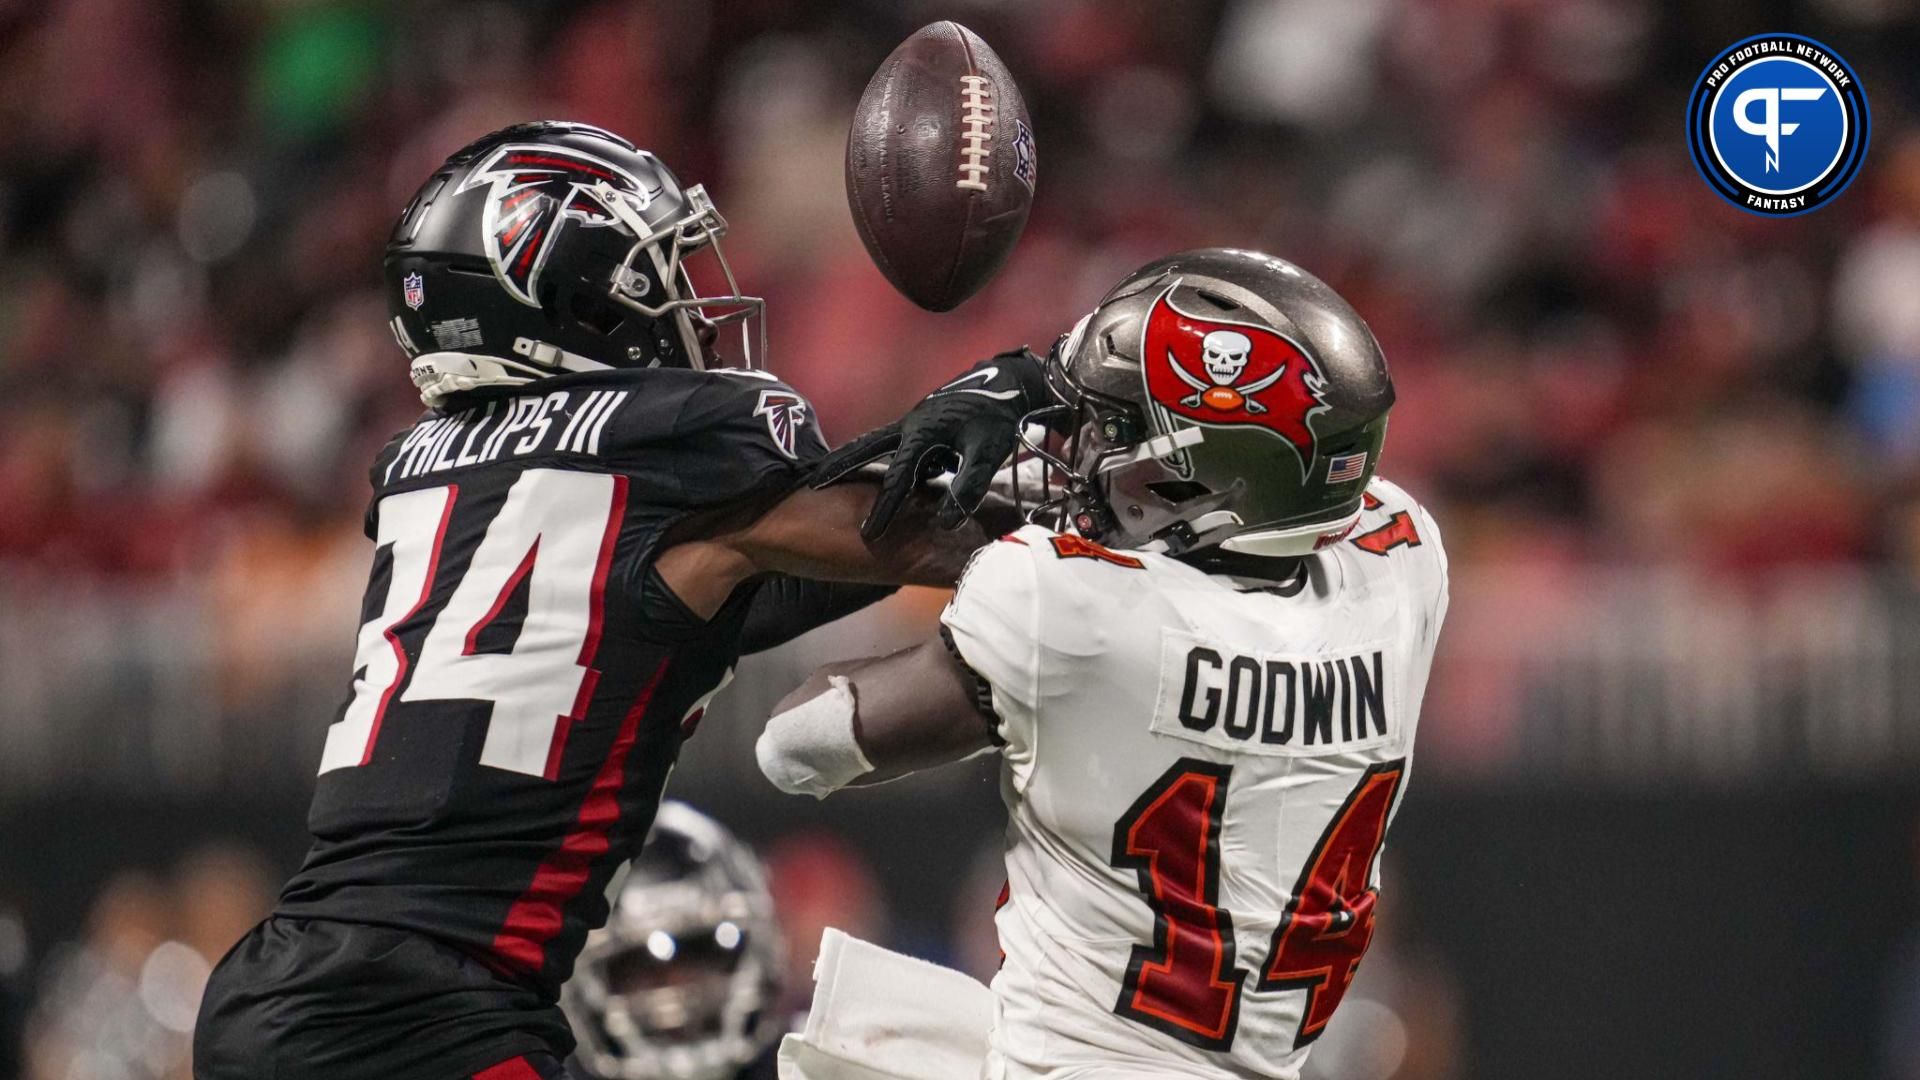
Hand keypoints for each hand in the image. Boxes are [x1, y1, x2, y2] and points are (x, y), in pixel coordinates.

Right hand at [814, 347, 1049, 539]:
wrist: (1009, 381)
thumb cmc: (998, 416)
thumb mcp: (986, 452)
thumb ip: (967, 487)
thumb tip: (945, 523)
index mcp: (921, 433)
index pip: (897, 478)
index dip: (883, 509)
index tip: (869, 535)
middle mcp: (910, 426)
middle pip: (865, 448)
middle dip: (839, 465)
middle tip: (811, 483)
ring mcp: (914, 423)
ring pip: (875, 444)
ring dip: (853, 460)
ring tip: (827, 476)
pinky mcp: (923, 425)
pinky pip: (894, 446)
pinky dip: (878, 458)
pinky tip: (875, 473)